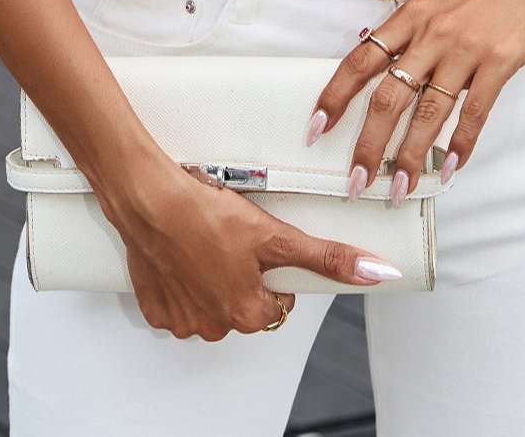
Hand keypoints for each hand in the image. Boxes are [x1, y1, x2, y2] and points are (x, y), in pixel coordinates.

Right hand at [91, 146, 403, 339]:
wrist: (149, 199)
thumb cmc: (206, 214)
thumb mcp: (277, 235)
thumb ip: (327, 257)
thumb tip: (375, 272)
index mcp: (248, 313)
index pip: (279, 301)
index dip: (274, 270)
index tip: (261, 247)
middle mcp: (214, 325)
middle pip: (244, 303)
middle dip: (242, 274)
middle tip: (232, 238)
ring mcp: (181, 319)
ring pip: (210, 301)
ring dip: (211, 277)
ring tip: (206, 240)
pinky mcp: (154, 306)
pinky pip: (177, 299)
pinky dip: (181, 278)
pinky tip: (182, 252)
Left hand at [306, 0, 524, 204]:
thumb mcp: (442, 2)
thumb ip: (417, 35)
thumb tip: (390, 71)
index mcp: (412, 16)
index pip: (360, 61)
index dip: (334, 97)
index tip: (316, 129)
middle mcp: (432, 34)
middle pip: (388, 97)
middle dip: (369, 145)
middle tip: (357, 180)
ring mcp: (466, 49)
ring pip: (427, 113)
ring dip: (411, 156)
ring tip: (400, 187)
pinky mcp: (500, 62)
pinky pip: (474, 112)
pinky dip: (461, 143)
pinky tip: (452, 166)